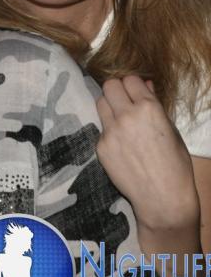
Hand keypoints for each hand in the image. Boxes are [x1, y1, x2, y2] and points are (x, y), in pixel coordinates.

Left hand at [96, 76, 198, 233]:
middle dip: (116, 89)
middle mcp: (126, 115)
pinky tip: (120, 144)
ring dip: (109, 105)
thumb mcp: (171, 130)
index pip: (130, 79)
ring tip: (119, 117)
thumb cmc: (175, 164)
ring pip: (100, 103)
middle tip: (123, 99)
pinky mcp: (101, 145)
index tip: (134, 90)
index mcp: (149, 108)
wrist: (162, 197)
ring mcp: (110, 131)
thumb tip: (145, 84)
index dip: (132, 84)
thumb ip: (154, 104)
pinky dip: (109, 131)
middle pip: (109, 85)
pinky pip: (101, 128)